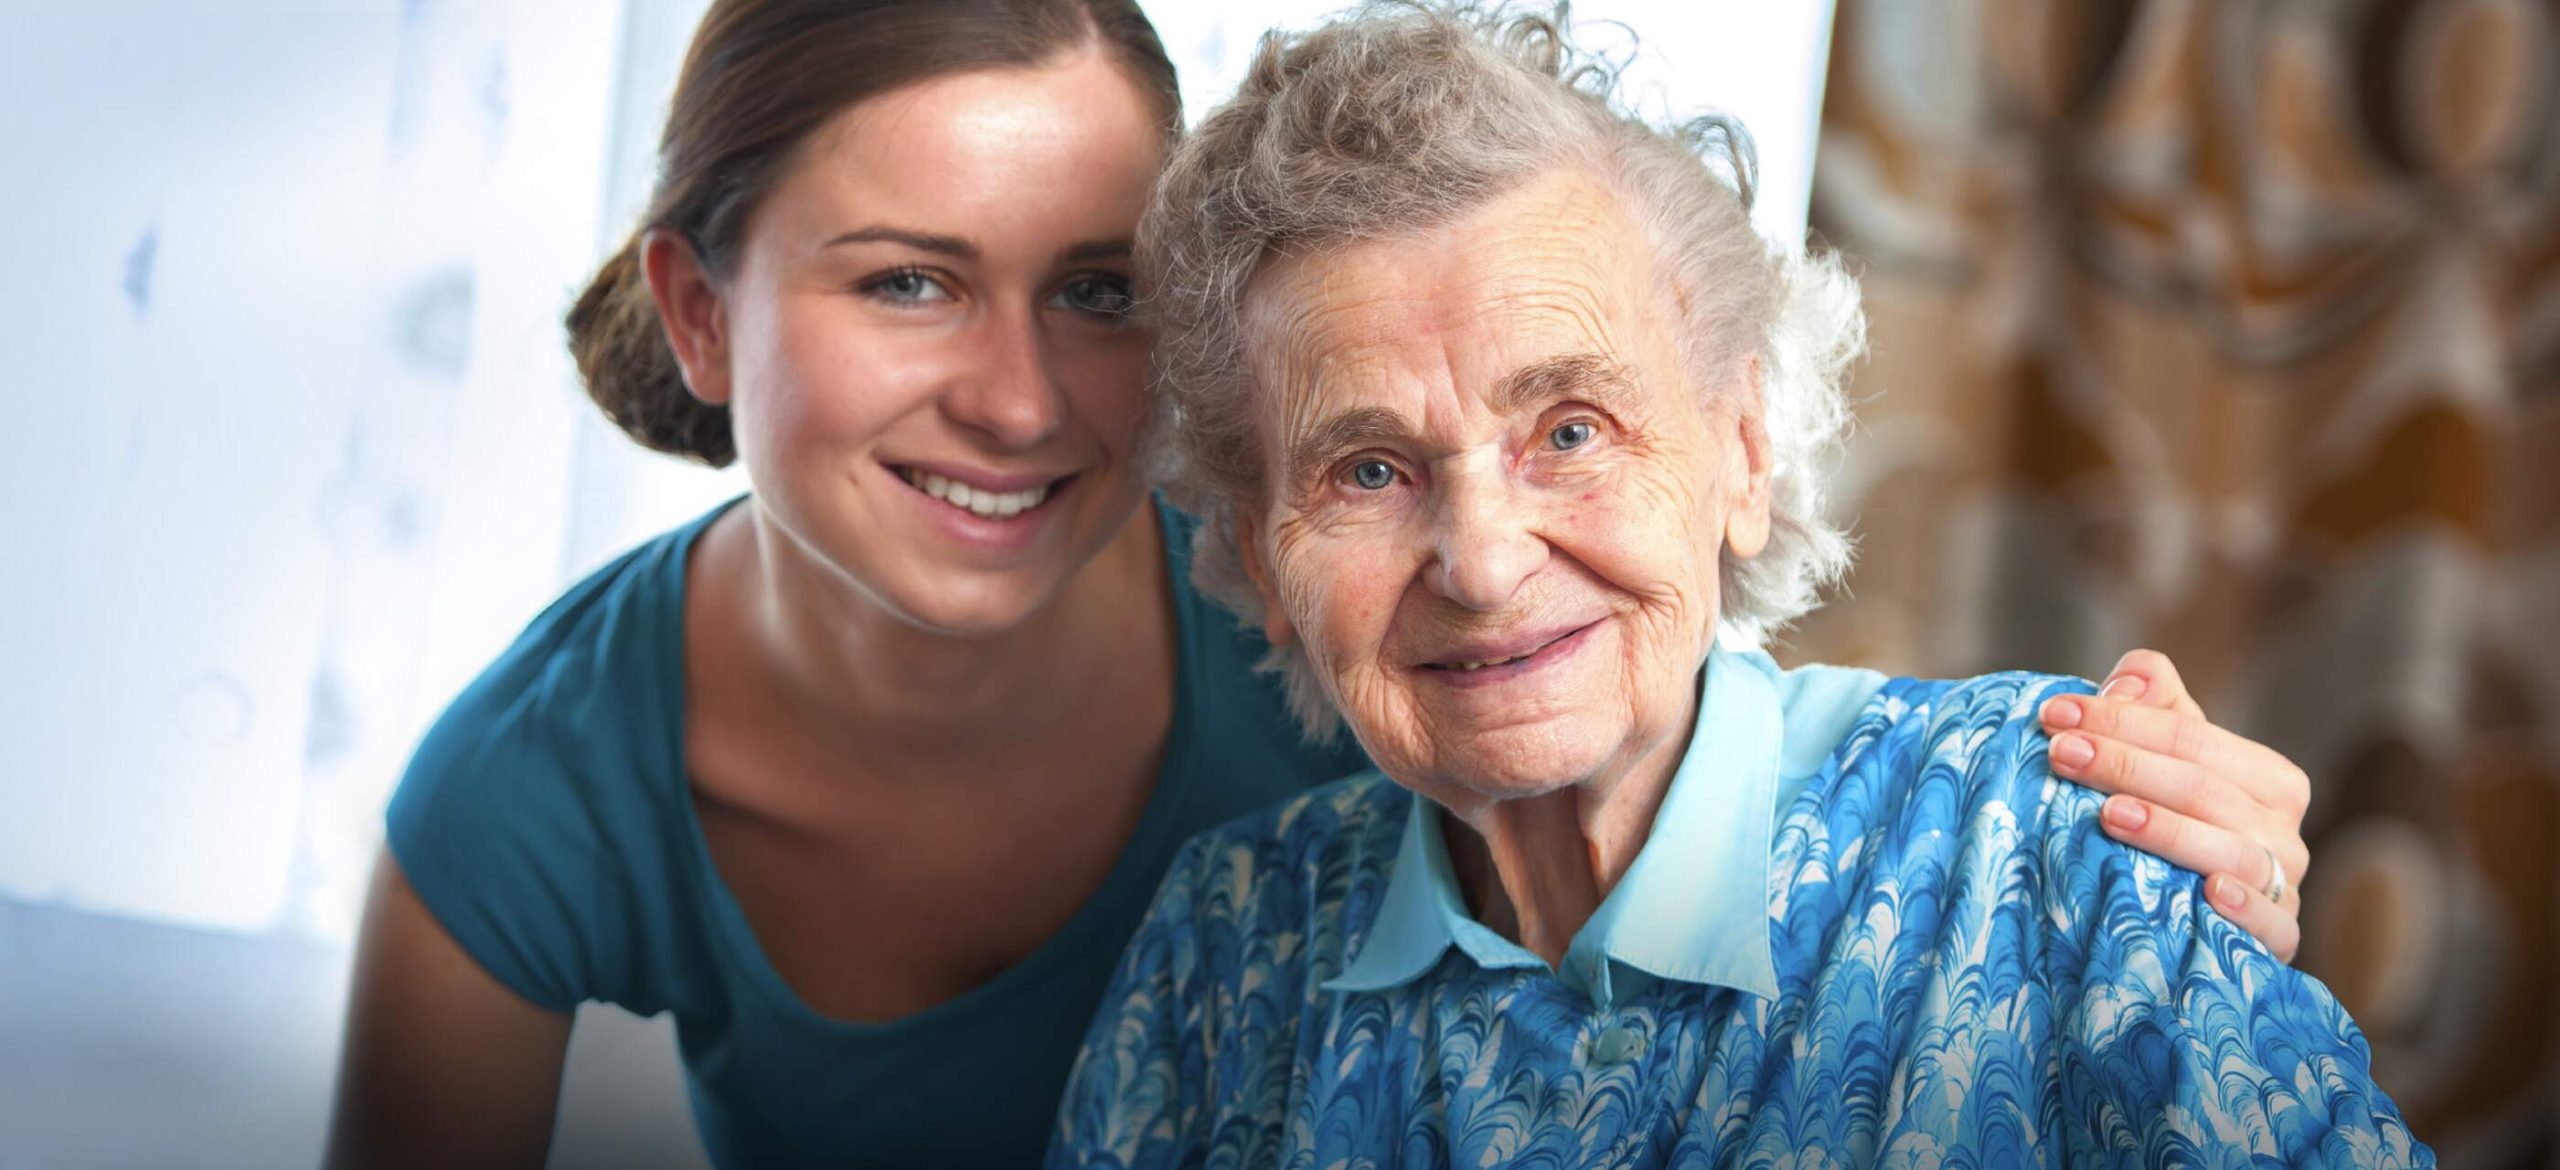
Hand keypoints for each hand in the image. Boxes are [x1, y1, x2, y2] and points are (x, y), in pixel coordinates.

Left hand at [2037, 649, 2311, 962]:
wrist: (2185, 921)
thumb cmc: (2169, 821)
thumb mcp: (2162, 760)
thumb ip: (2149, 704)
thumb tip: (2128, 680)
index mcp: (2268, 779)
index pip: (2192, 736)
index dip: (2123, 720)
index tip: (2055, 714)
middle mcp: (2284, 832)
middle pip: (2206, 789)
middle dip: (2129, 766)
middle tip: (2062, 753)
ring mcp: (2283, 887)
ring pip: (2233, 852)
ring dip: (2170, 830)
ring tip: (2109, 813)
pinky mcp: (2277, 941)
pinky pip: (2273, 924)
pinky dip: (2245, 907)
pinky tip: (2209, 891)